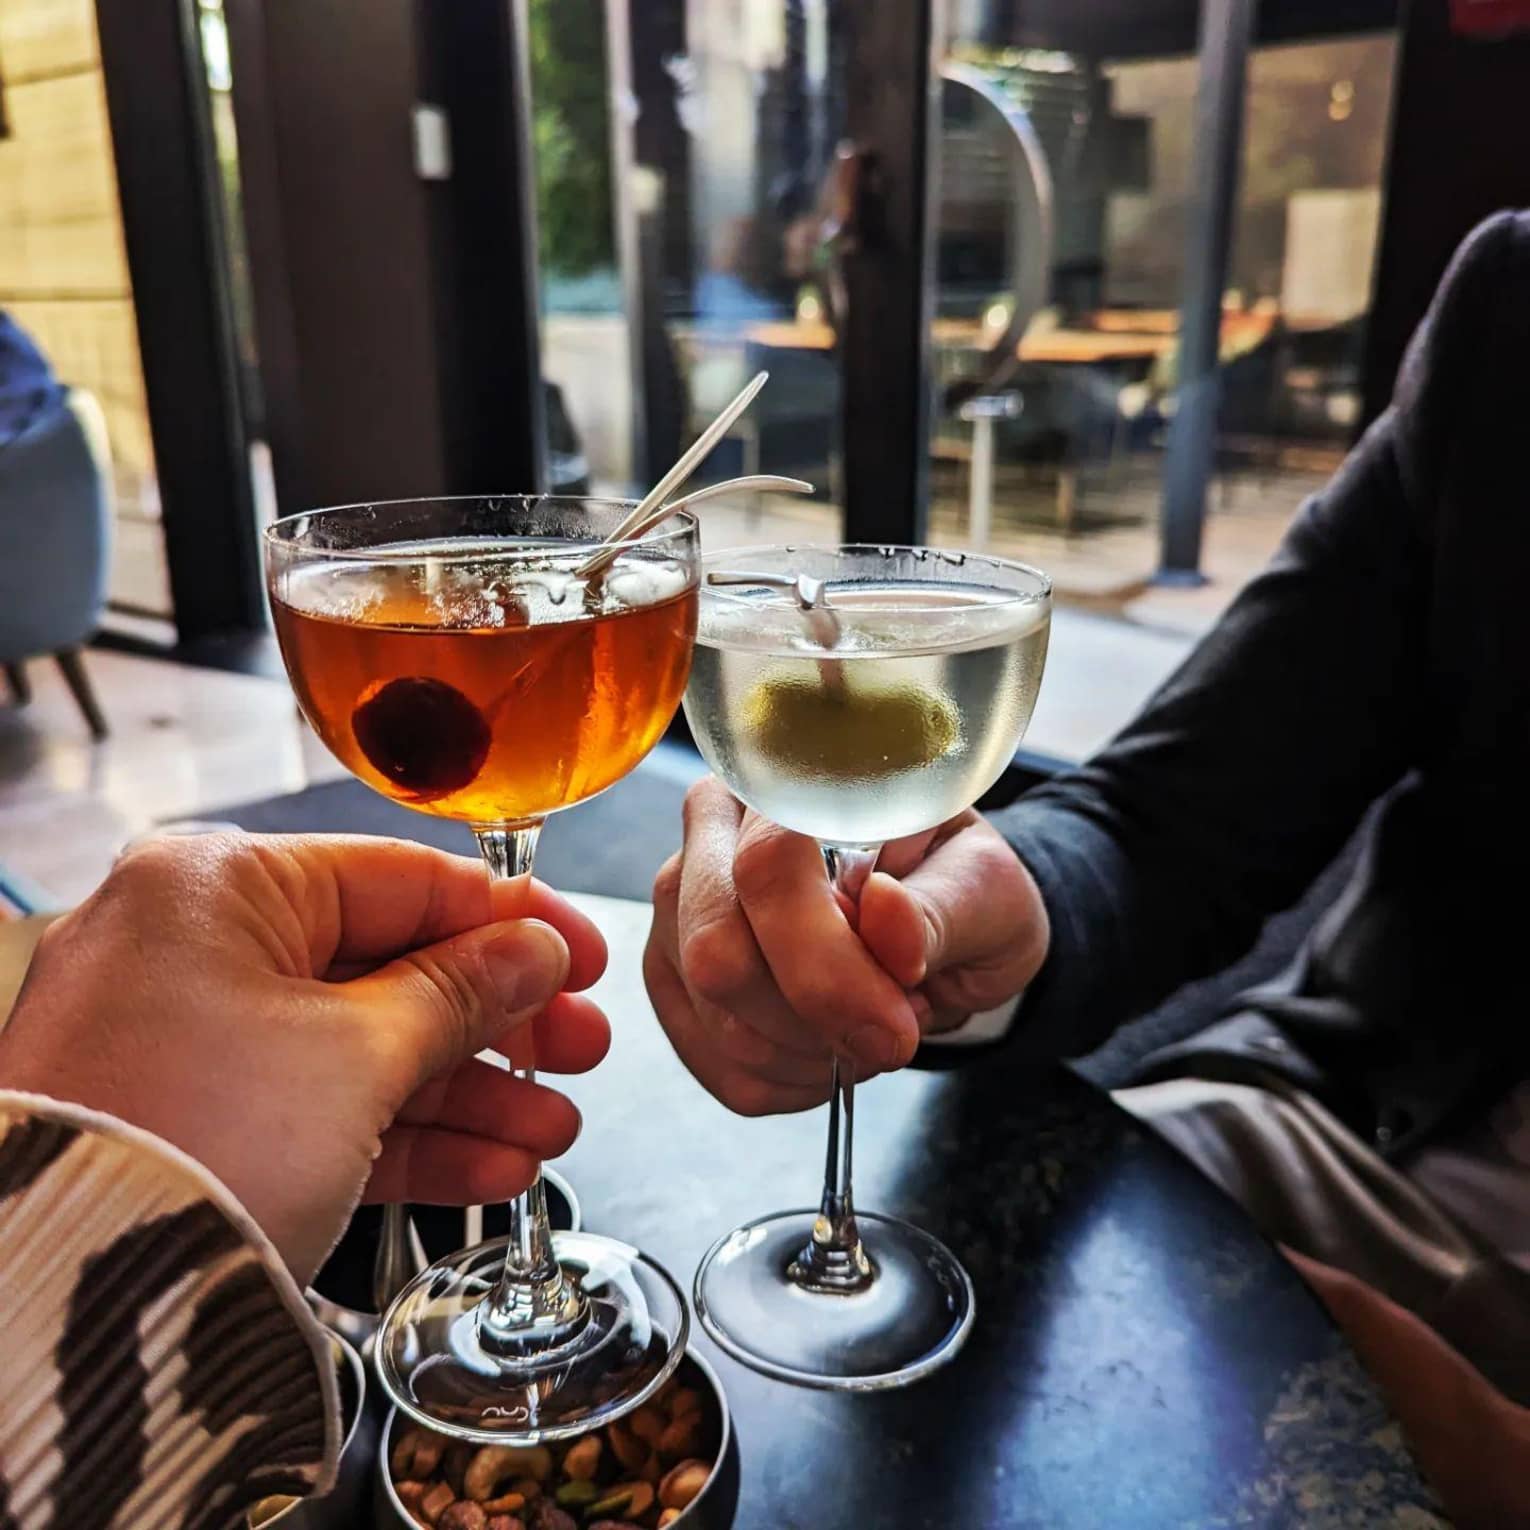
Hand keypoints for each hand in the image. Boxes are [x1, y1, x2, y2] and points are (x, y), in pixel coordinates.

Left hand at [0, 833, 609, 1281]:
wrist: (65, 1313)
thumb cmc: (185, 1144)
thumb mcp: (359, 1053)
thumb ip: (462, 992)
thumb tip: (535, 951)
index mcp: (218, 888)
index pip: (402, 877)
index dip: (510, 920)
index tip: (581, 954)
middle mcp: (195, 949)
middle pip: (391, 967)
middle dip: (500, 1022)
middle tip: (579, 1048)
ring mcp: (191, 1041)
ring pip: (366, 1048)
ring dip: (470, 1094)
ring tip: (551, 1129)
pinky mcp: (197, 1124)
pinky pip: (325, 1110)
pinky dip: (409, 1138)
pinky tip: (493, 1167)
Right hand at [643, 777, 1047, 1115]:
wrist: (940, 931)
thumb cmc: (960, 891)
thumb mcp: (986, 891)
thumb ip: (940, 908)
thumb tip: (883, 911)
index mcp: (791, 786)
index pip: (766, 869)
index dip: (824, 965)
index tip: (893, 1023)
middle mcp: (714, 834)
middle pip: (716, 951)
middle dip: (813, 1020)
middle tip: (890, 1034)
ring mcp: (680, 908)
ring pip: (714, 1016)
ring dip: (808, 1053)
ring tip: (868, 1028)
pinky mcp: (671, 977)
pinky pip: (712, 1061)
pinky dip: (786, 1078)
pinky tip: (830, 1046)